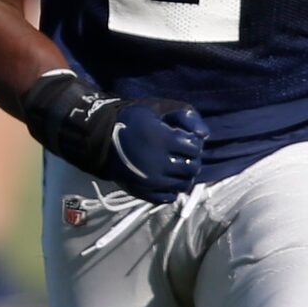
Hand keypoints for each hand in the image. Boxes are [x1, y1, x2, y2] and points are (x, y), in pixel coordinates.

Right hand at [22, 69, 207, 204]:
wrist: (101, 139)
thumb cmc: (132, 120)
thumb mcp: (159, 109)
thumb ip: (186, 116)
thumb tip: (206, 136)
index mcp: (164, 140)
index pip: (194, 148)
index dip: (192, 143)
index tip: (182, 139)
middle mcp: (159, 163)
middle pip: (191, 168)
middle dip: (190, 160)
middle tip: (181, 155)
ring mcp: (151, 181)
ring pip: (182, 184)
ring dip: (183, 176)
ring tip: (174, 167)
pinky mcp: (143, 192)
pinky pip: (167, 198)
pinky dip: (171, 190)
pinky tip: (166, 180)